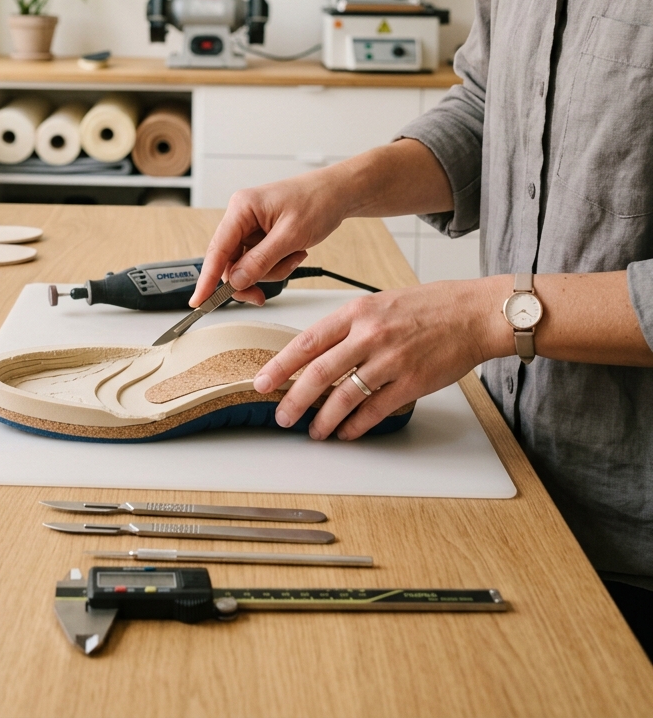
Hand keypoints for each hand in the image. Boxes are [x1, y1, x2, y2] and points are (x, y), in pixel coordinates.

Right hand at [189, 171, 346, 306]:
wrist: (338, 193)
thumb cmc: (317, 201)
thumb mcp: (291, 235)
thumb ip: (261, 260)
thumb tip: (237, 281)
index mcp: (242, 208)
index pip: (217, 248)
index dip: (206, 278)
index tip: (198, 300)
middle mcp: (241, 217)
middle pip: (230, 262)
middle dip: (250, 278)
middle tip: (261, 295)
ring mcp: (251, 227)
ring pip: (247, 266)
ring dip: (271, 270)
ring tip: (294, 255)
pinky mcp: (262, 236)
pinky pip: (260, 262)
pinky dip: (277, 266)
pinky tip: (294, 253)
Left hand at [251, 277, 509, 439]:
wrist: (473, 313)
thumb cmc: (427, 307)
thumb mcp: (377, 303)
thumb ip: (347, 326)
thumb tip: (316, 353)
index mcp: (356, 311)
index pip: (307, 341)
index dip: (281, 365)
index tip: (262, 381)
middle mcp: (369, 335)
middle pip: (319, 372)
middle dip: (294, 399)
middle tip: (281, 415)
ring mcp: (391, 360)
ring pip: (344, 396)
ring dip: (324, 419)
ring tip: (314, 431)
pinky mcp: (411, 382)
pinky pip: (375, 410)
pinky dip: (356, 425)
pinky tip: (346, 433)